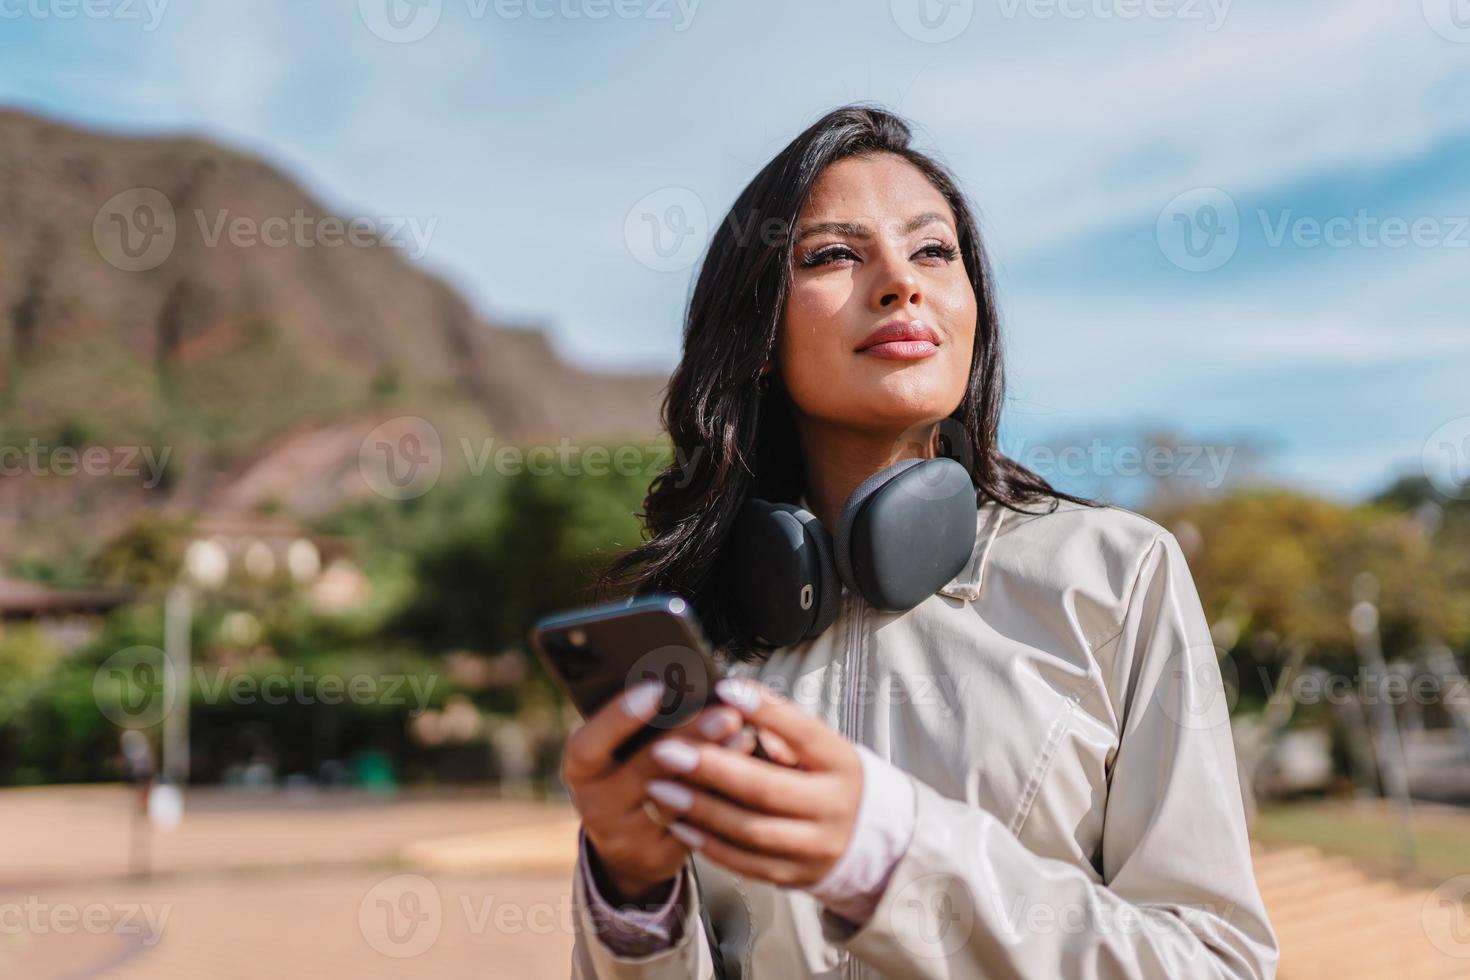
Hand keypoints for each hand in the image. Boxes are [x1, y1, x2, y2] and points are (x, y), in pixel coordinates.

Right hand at [561, 680, 752, 902]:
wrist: (625, 844)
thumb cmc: (627, 776)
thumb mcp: (617, 753)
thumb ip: (640, 726)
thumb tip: (687, 688)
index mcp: (580, 771)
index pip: (589, 745)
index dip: (619, 717)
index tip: (657, 689)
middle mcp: (596, 806)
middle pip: (645, 769)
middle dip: (690, 737)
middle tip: (727, 714)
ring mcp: (626, 837)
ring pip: (677, 799)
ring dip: (715, 765)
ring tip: (746, 736)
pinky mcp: (658, 858)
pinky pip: (695, 825)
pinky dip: (721, 796)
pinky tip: (746, 772)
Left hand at [642, 678, 862, 888]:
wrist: (869, 840)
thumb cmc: (829, 777)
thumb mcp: (820, 747)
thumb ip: (782, 727)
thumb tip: (734, 701)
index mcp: (841, 763)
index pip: (803, 732)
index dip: (765, 711)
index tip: (724, 690)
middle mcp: (833, 808)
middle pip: (767, 789)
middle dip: (712, 768)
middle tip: (667, 750)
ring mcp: (815, 847)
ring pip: (751, 831)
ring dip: (700, 809)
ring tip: (660, 788)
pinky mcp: (794, 875)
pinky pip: (746, 863)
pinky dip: (709, 844)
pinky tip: (679, 824)